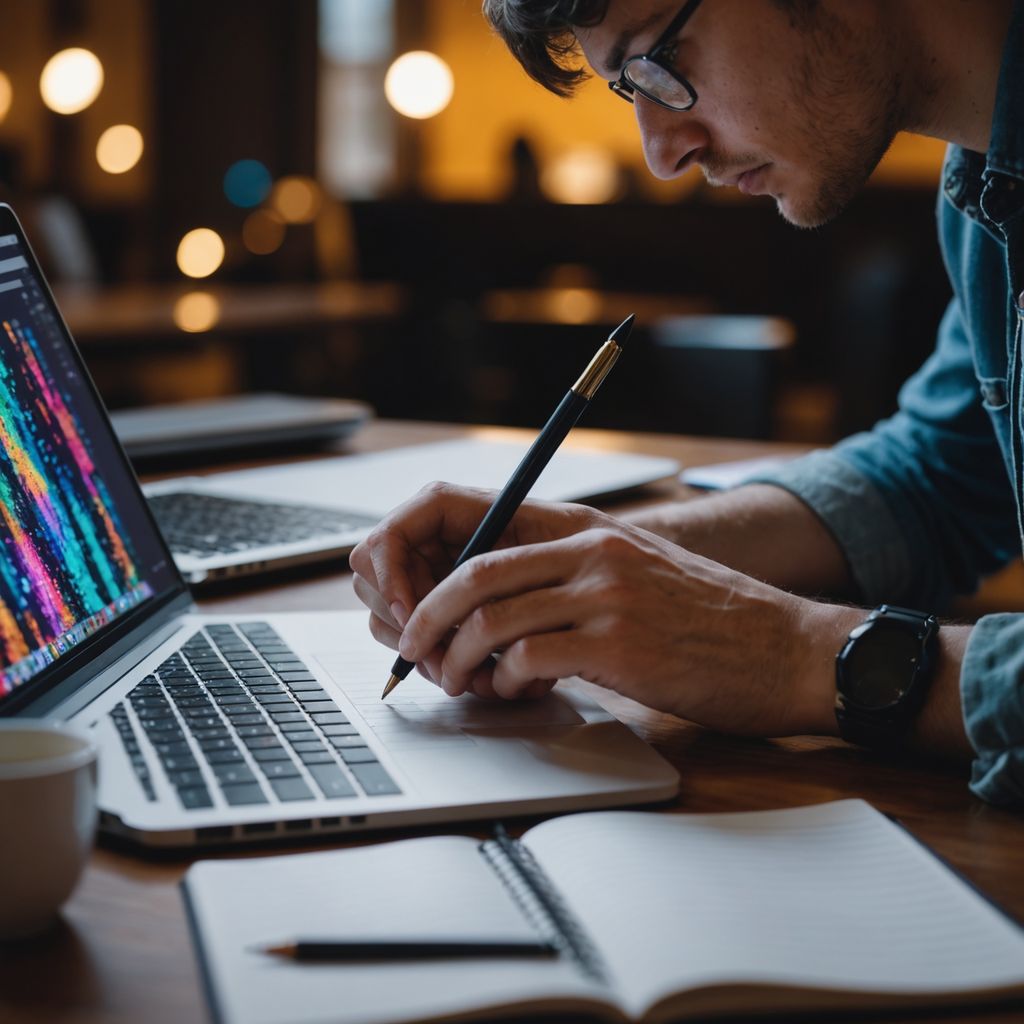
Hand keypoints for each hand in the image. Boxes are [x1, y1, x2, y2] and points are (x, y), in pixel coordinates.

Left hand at [351, 482, 845, 735]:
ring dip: (463, 658)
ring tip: (465, 681)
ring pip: (493, 618)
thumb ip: (572, 576)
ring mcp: (607, 595)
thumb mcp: (638, 573)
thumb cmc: (711, 620)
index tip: (419, 605)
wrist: (790, 649)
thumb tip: (500, 610)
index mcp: (590, 531)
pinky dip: (507, 681)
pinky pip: (529, 658)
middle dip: (428, 618)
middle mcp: (593, 552)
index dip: (438, 566)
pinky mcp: (620, 645)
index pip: (487, 527)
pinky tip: (520, 691)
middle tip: (416, 654)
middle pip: (475, 574)